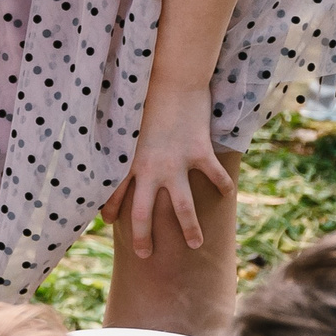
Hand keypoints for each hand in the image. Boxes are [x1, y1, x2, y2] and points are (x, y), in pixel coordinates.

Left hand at [100, 87, 236, 260]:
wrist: (171, 80)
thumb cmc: (147, 97)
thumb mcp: (130, 123)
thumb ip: (126, 142)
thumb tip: (120, 152)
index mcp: (130, 160)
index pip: (115, 193)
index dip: (110, 210)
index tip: (107, 224)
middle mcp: (150, 168)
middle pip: (143, 212)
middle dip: (142, 237)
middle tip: (144, 255)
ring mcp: (175, 163)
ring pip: (181, 206)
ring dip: (189, 228)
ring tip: (195, 245)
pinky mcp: (199, 153)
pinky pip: (213, 177)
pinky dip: (222, 186)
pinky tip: (228, 195)